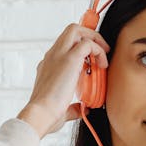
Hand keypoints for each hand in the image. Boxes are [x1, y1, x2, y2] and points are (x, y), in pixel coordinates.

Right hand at [19, 23, 109, 137]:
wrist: (40, 115)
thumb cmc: (47, 116)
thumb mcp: (62, 110)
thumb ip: (73, 108)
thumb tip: (83, 110)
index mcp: (48, 66)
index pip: (65, 46)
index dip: (79, 48)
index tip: (91, 60)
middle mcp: (52, 56)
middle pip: (70, 31)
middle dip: (88, 35)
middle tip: (100, 51)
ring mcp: (59, 55)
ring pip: (76, 29)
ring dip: (94, 39)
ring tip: (104, 54)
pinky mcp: (69, 59)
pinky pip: (88, 43)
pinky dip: (98, 51)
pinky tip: (102, 65)